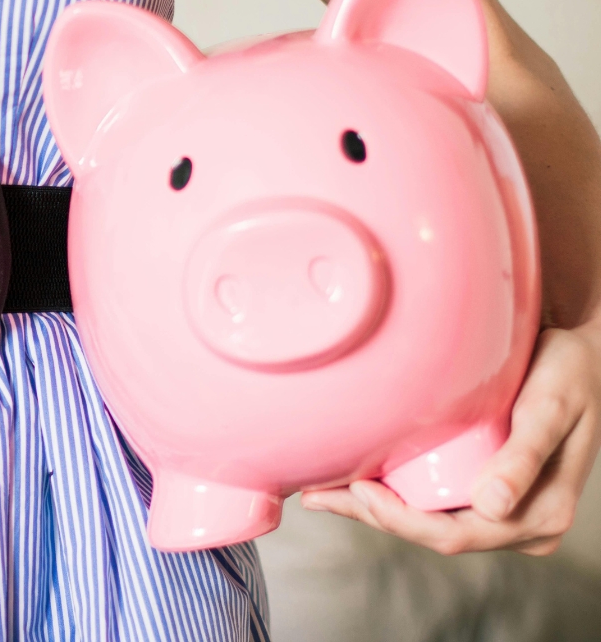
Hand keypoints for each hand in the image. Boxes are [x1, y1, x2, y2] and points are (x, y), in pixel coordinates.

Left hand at [301, 323, 600, 555]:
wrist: (581, 355)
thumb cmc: (568, 375)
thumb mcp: (551, 408)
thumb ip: (525, 456)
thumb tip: (493, 507)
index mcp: (538, 515)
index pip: (456, 535)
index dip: (402, 520)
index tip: (359, 492)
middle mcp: (517, 520)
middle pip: (432, 530)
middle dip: (372, 516)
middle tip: (316, 495)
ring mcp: (499, 505)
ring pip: (426, 517)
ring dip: (374, 507)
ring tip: (320, 491)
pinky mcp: (482, 484)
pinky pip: (432, 498)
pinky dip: (391, 491)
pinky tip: (355, 478)